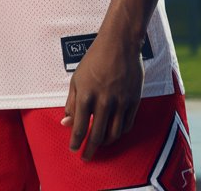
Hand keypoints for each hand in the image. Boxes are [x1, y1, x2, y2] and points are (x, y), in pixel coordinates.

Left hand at [61, 31, 143, 160]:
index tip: (74, 149)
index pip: (80, 128)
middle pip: (97, 135)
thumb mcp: (77, 79)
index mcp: (86, 95)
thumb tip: (66, 123)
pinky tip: (113, 133)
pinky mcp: (134, 100)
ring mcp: (121, 102)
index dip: (76, 142)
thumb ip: (71, 103)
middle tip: (86, 156)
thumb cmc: (95, 59)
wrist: (120, 44)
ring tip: (100, 145)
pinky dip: (119, 133)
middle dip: (90, 149)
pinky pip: (127, 125)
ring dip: (105, 144)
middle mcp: (104, 101)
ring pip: (114, 134)